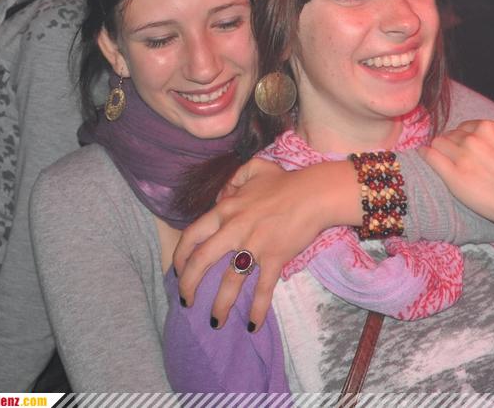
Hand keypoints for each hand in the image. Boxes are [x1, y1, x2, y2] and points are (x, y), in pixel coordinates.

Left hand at [173, 158, 349, 329]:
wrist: (314, 194)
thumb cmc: (285, 182)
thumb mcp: (253, 169)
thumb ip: (233, 180)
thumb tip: (221, 194)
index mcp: (225, 209)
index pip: (191, 235)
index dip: (180, 257)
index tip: (178, 271)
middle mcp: (234, 229)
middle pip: (200, 262)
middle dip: (188, 285)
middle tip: (186, 302)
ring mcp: (254, 245)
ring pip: (229, 281)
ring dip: (219, 306)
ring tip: (214, 323)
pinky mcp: (275, 258)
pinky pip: (262, 288)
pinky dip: (257, 309)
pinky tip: (252, 325)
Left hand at [418, 112, 493, 236]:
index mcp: (490, 128)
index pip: (466, 126)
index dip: (465, 136)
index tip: (466, 146)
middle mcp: (473, 139)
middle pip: (452, 134)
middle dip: (453, 142)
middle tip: (456, 155)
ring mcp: (461, 158)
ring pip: (439, 143)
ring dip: (439, 147)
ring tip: (441, 155)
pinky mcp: (452, 176)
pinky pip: (430, 157)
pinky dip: (425, 153)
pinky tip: (423, 153)